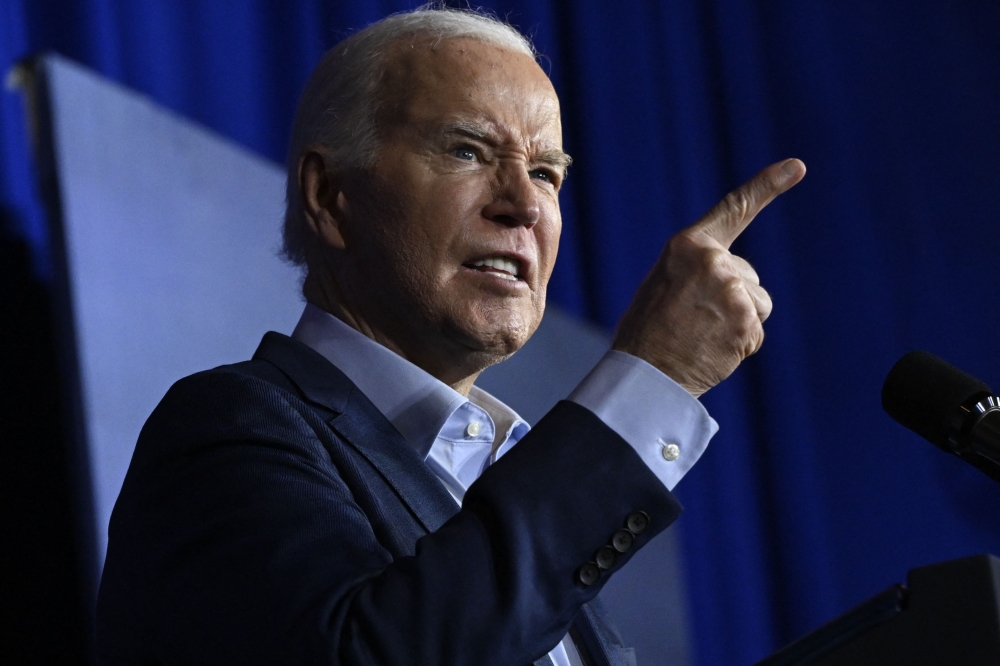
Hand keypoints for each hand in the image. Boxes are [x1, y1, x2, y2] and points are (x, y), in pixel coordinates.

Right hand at [612, 159, 805, 396]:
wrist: (644, 374)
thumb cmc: (649, 332)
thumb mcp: (666, 283)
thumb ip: (697, 270)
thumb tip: (730, 278)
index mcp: (687, 245)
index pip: (733, 210)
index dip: (767, 186)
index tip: (797, 167)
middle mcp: (713, 260)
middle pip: (748, 276)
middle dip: (732, 300)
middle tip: (694, 322)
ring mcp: (731, 288)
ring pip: (758, 304)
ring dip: (739, 323)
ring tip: (702, 336)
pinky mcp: (745, 318)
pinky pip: (755, 332)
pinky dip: (739, 346)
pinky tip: (712, 351)